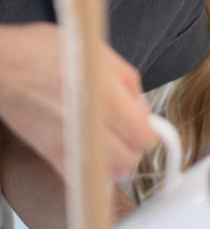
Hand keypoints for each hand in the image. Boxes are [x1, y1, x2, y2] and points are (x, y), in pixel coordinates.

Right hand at [0, 23, 156, 179]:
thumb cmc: (42, 51)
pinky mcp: (46, 150)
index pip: (142, 133)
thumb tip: (143, 111)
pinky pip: (78, 179)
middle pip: (128, 158)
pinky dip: (90, 175)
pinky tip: (91, 157)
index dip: (148, 130)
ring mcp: (62, 138)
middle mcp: (81, 117)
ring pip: (106, 174)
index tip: (143, 124)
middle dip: (134, 148)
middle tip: (128, 135)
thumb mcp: (95, 50)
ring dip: (115, 163)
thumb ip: (128, 81)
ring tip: (110, 145)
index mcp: (98, 88)